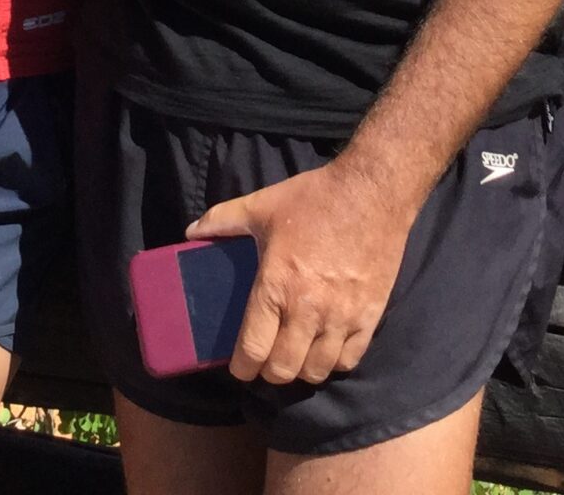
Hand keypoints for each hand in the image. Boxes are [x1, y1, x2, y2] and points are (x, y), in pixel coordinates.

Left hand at [187, 159, 416, 385]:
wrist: (372, 191)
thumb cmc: (314, 199)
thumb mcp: (262, 205)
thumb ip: (222, 220)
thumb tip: (191, 231)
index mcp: (276, 286)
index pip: (253, 349)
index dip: (242, 368)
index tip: (240, 367)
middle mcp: (307, 309)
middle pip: (283, 369)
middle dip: (269, 372)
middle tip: (266, 360)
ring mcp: (341, 316)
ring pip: (316, 370)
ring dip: (301, 370)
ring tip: (295, 357)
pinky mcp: (369, 316)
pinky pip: (349, 360)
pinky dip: (334, 362)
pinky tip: (326, 350)